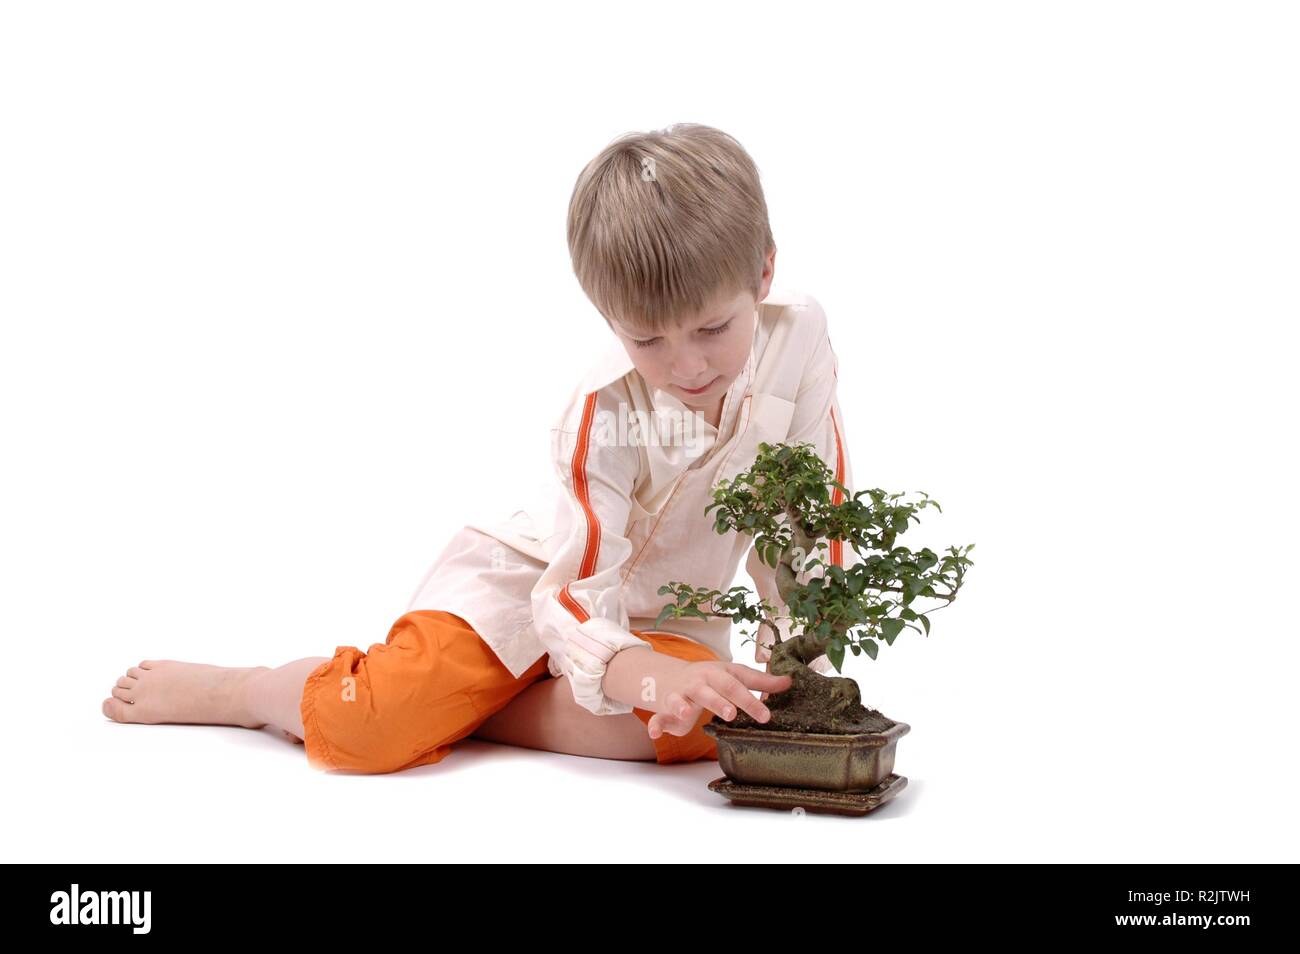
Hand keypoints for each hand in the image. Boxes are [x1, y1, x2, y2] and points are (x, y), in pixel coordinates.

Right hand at [645, 661, 792, 739]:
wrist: (671, 677)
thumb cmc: (710, 680)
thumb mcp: (734, 677)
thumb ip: (760, 682)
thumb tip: (789, 682)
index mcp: (719, 674)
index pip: (737, 685)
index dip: (751, 699)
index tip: (767, 715)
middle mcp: (699, 682)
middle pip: (710, 690)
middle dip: (719, 701)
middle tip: (731, 714)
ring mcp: (680, 695)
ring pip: (681, 699)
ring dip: (682, 706)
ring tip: (686, 713)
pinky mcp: (666, 710)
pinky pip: (658, 717)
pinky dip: (655, 724)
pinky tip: (655, 733)